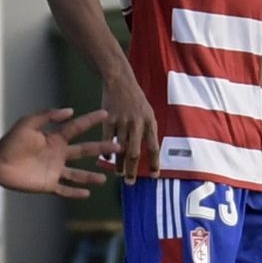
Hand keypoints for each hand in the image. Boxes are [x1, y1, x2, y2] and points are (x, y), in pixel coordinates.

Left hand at [0, 107, 113, 197]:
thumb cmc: (12, 140)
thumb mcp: (29, 123)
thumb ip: (48, 116)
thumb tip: (70, 111)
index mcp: (55, 138)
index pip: (77, 128)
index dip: (91, 120)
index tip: (106, 114)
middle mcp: (59, 153)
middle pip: (85, 151)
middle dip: (101, 149)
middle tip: (118, 147)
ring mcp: (55, 170)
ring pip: (78, 173)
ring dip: (91, 176)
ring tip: (105, 177)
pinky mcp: (48, 184)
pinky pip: (65, 189)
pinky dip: (75, 192)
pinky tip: (87, 194)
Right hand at [103, 70, 159, 185]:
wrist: (120, 81)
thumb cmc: (135, 98)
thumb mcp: (147, 112)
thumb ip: (148, 130)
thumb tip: (151, 151)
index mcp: (149, 122)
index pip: (154, 147)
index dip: (155, 163)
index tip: (154, 176)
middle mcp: (137, 123)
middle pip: (135, 152)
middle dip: (133, 170)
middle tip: (130, 182)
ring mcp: (122, 121)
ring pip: (120, 149)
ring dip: (119, 164)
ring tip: (118, 174)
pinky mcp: (108, 119)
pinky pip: (107, 140)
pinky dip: (106, 151)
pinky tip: (106, 159)